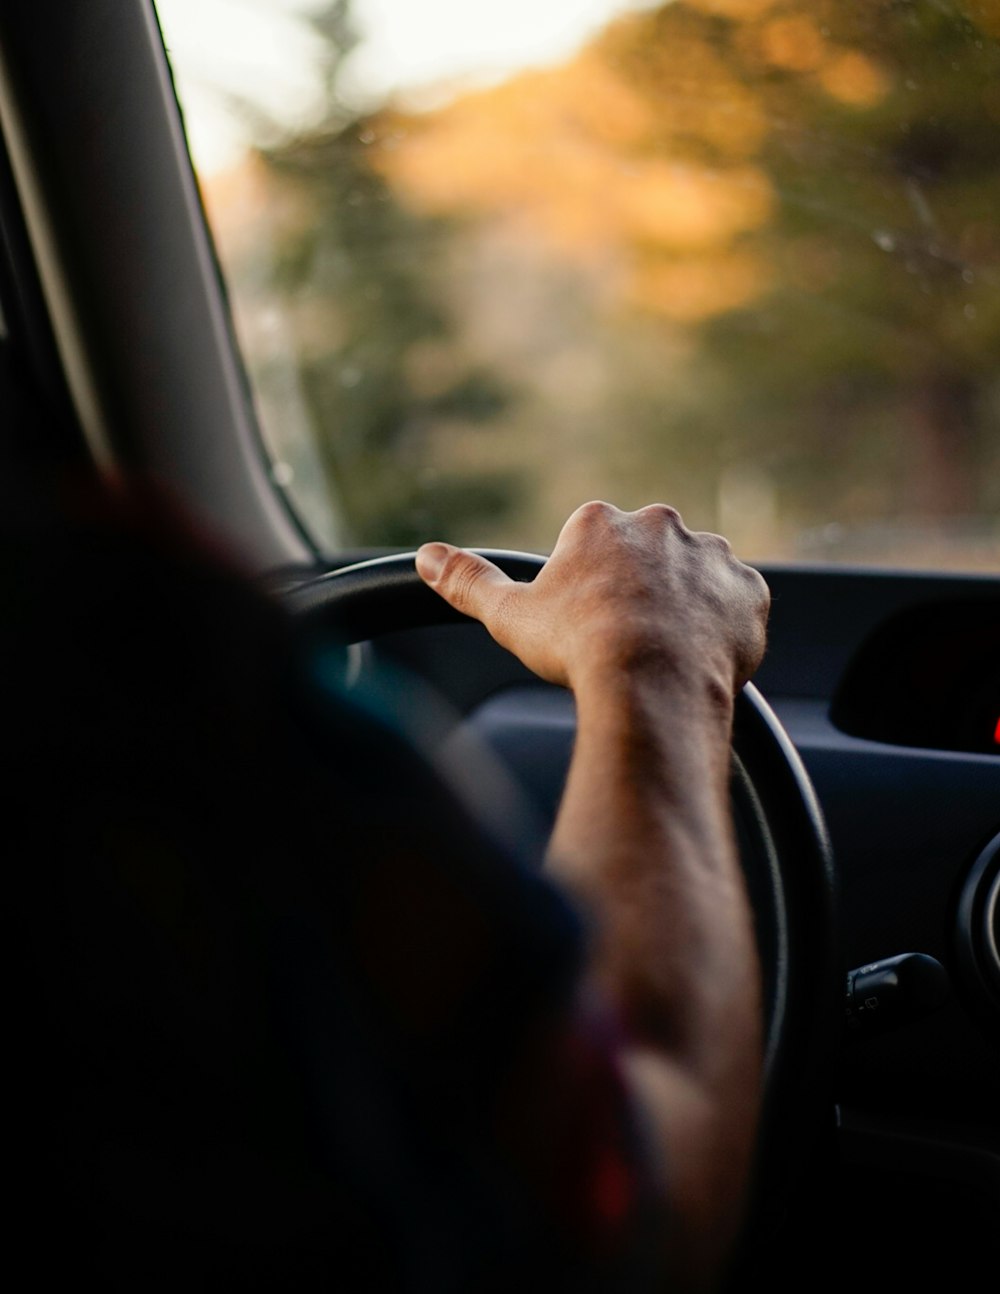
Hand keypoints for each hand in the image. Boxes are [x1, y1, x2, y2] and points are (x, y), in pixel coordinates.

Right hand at [416, 501, 768, 700]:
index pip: (592, 543)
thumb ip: (467, 581)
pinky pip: (738, 605)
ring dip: (684, 607)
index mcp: (603, 521)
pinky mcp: (749, 591)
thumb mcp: (510, 616)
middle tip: (625, 642)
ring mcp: (712, 555)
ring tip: (663, 657)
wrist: (652, 685)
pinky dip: (724, 628)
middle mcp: (662, 525)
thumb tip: (425, 556)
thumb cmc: (578, 648)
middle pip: (646, 557)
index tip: (587, 623)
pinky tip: (700, 659)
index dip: (587, 588)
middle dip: (639, 592)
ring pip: (695, 578)